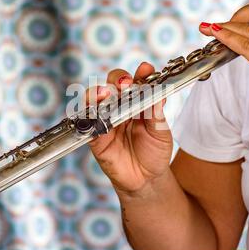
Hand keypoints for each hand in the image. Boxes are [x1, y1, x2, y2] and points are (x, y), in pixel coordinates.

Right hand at [87, 62, 172, 195]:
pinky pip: (88, 124)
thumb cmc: (154, 152)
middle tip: (125, 84)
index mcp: (137, 102)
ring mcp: (105, 120)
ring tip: (105, 93)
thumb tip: (158, 91)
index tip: (146, 70)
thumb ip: (156, 113)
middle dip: (116, 80)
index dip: (140, 74)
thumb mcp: (160, 132)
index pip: (136, 82)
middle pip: (111, 84)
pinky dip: (89, 117)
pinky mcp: (95, 137)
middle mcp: (119, 107)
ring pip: (94, 99)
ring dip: (97, 93)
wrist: (146, 180)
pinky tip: (94, 113)